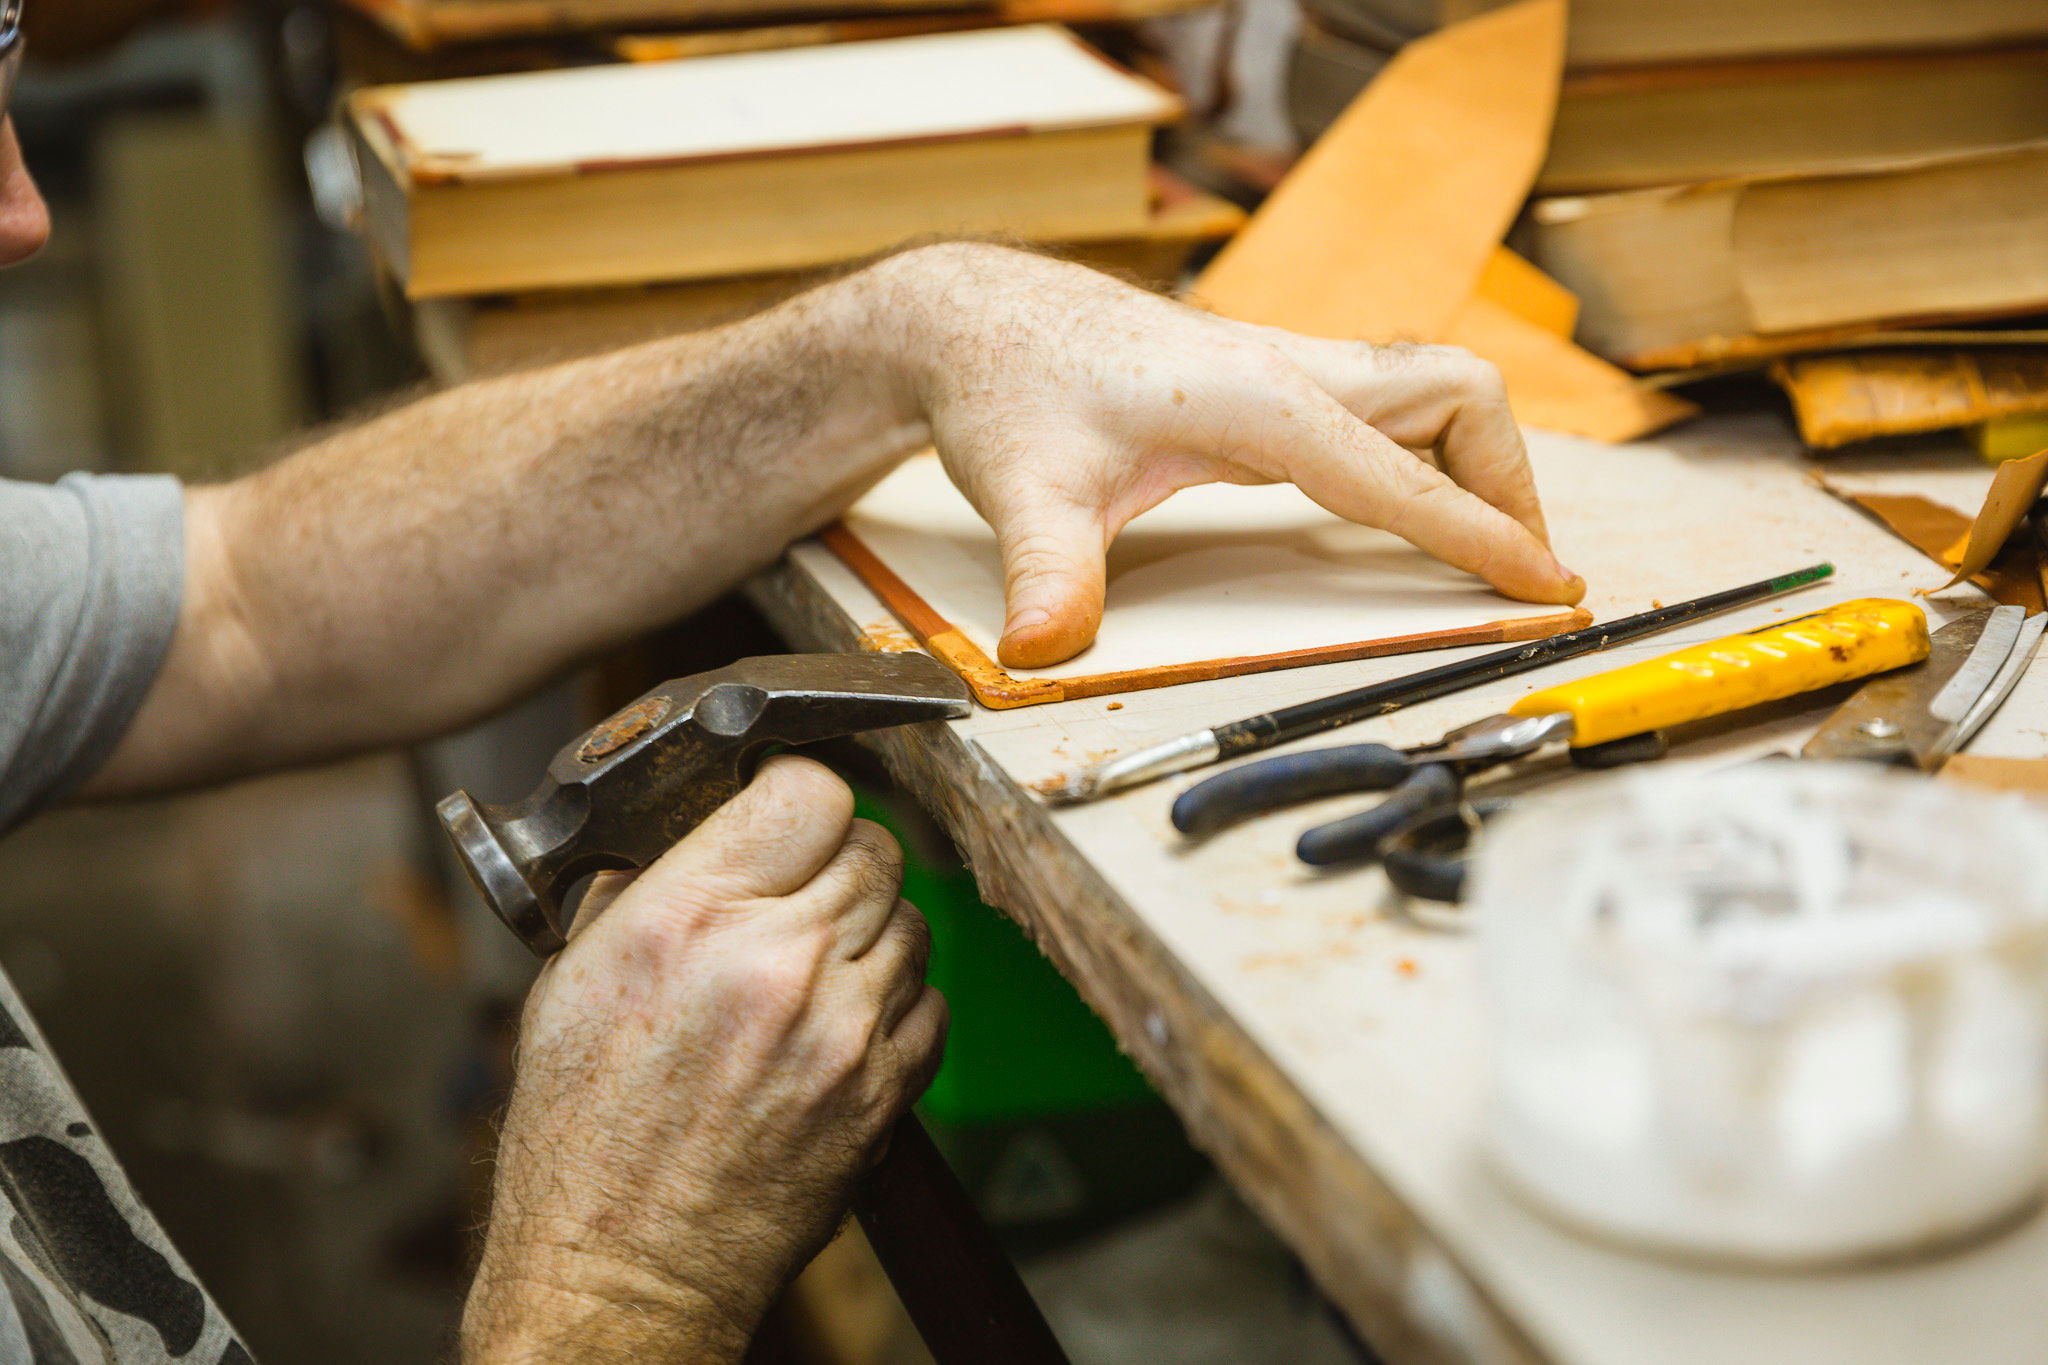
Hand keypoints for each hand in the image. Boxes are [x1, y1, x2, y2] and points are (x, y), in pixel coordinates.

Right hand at [461, 756, 946, 1364]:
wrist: (623, 1268)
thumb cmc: (585, 1135)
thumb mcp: (575, 978)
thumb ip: (647, 884)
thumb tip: (705, 825)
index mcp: (689, 917)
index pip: (809, 791)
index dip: (796, 795)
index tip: (781, 817)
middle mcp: (779, 962)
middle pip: (872, 845)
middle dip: (835, 860)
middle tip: (795, 895)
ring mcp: (843, 1029)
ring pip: (912, 918)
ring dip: (873, 928)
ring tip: (815, 965)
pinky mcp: (883, 1090)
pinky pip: (933, 1002)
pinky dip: (899, 1001)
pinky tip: (843, 1022)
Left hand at [869, 243, 1583, 667]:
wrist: (976, 318)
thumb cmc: (1008, 389)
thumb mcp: (1023, 493)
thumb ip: (1047, 575)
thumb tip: (1045, 649)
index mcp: (1259, 399)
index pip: (1407, 475)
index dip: (1486, 537)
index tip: (1549, 586)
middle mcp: (1289, 367)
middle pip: (1460, 395)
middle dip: (1510, 481)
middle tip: (1521, 570)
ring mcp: (1283, 364)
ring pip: (1432, 388)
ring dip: (1477, 458)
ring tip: (1482, 545)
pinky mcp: (1267, 376)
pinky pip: (1386, 404)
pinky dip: (1425, 452)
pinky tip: (1404, 505)